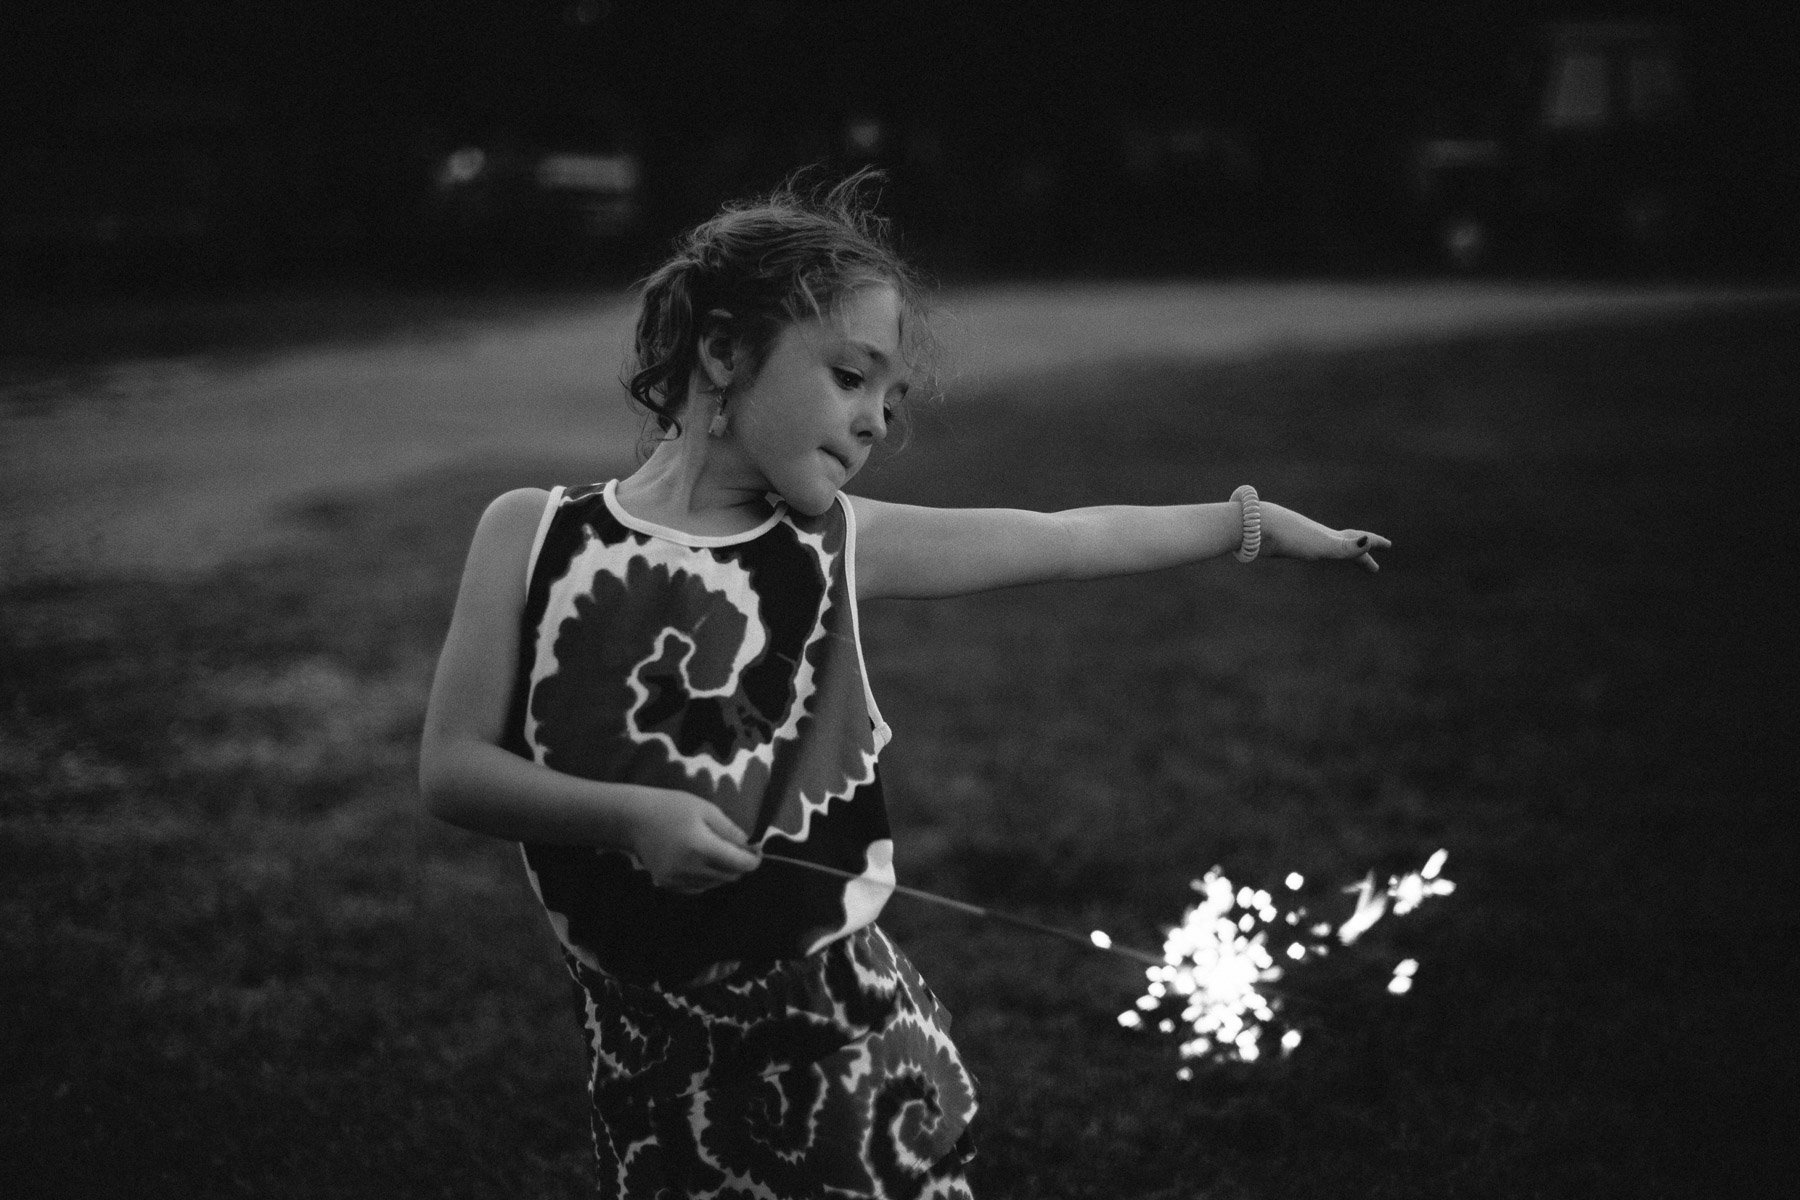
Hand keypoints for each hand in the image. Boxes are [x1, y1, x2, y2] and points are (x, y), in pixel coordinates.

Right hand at [627, 790, 761, 892]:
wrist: (633, 819)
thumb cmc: (671, 807)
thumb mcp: (705, 809)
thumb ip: (729, 829)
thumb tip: (749, 844)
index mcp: (701, 847)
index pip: (738, 864)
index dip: (753, 860)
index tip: (757, 851)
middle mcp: (691, 868)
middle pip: (729, 876)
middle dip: (740, 865)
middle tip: (742, 850)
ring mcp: (678, 879)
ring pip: (715, 884)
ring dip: (724, 872)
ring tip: (722, 854)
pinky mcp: (668, 883)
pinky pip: (698, 888)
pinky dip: (707, 879)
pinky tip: (704, 864)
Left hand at [1262, 502, 1390, 572]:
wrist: (1254, 527)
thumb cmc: (1289, 537)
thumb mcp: (1322, 545)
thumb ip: (1346, 546)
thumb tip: (1368, 541)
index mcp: (1328, 538)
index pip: (1358, 541)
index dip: (1374, 544)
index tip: (1390, 546)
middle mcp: (1317, 536)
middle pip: (1344, 545)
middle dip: (1360, 556)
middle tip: (1373, 568)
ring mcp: (1301, 538)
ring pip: (1326, 546)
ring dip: (1339, 553)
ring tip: (1345, 560)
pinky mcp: (1284, 543)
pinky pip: (1308, 548)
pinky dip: (1317, 552)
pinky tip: (1310, 553)